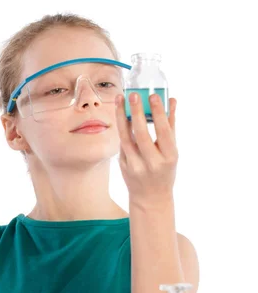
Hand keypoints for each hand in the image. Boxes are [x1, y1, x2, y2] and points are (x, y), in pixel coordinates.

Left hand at [115, 92, 177, 207]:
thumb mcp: (172, 152)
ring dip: (122, 116)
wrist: (150, 198)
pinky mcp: (123, 166)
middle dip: (136, 112)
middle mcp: (151, 163)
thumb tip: (172, 100)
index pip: (163, 132)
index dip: (158, 113)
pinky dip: (122, 128)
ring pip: (125, 137)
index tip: (153, 96)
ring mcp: (135, 166)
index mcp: (168, 158)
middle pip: (141, 134)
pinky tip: (121, 113)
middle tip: (133, 94)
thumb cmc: (165, 171)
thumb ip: (171, 126)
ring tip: (120, 98)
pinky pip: (122, 143)